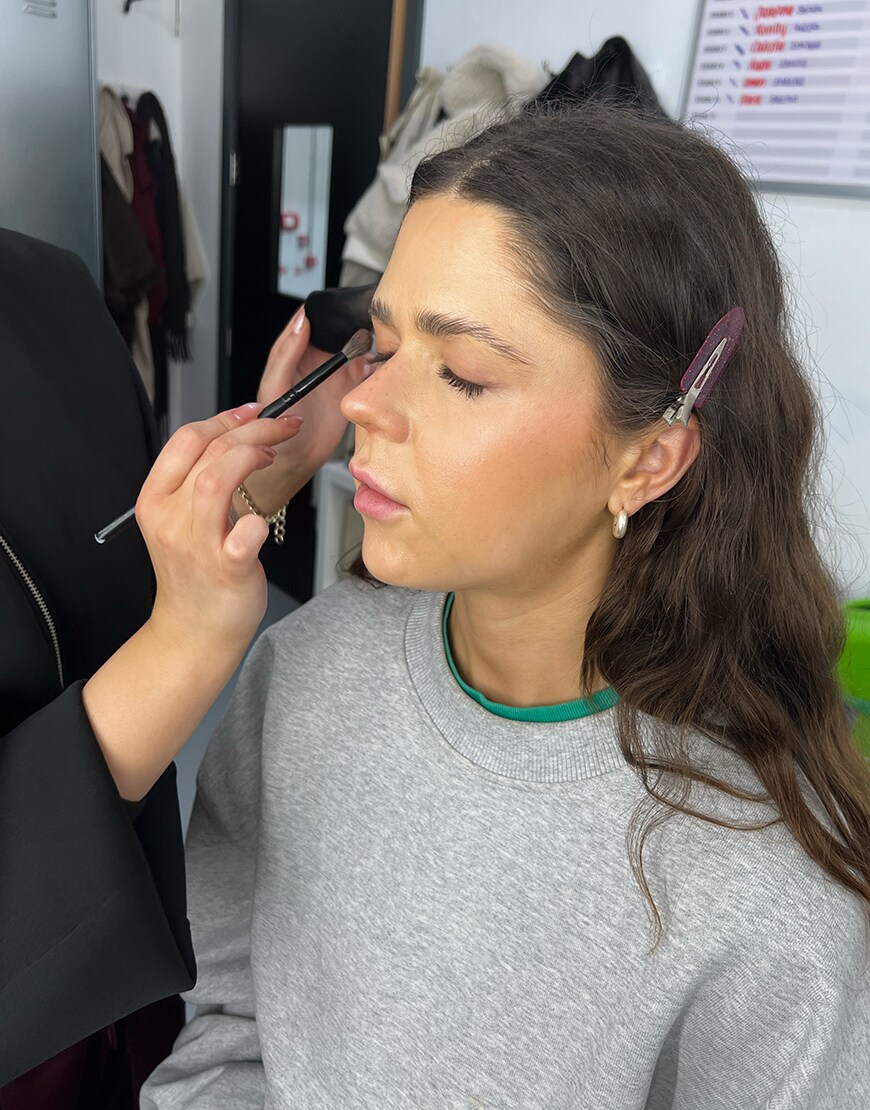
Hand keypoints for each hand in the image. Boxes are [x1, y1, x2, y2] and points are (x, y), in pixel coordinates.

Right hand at [135, 403, 303, 656]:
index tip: (255, 412)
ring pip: (215, 480)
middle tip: (283, 427)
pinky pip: (243, 535)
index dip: (225, 418)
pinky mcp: (225, 569)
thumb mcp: (182, 520)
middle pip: (207, 451)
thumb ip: (198, 482)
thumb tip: (235, 440)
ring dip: (251, 457)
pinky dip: (258, 522)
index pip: (186, 439)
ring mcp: (196, 544)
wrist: (192, 631)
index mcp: (155, 500)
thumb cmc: (196, 574)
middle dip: (252, 429)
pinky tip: (264, 520)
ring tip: (273, 456)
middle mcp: (170, 518)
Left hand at [252, 306, 369, 501]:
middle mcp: (318, 359)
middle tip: (365, 319)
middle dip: (352, 323)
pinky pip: (368, 373)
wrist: (292, 458)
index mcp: (296, 351)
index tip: (340, 304)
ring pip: (358, 348)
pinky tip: (378, 368)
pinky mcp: (352, 390)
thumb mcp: (274, 385)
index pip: (312, 320)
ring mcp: (337, 374)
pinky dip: (376, 369)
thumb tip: (301, 322)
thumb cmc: (272, 425)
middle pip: (339, 330)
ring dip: (368, 345)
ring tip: (374, 343)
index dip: (325, 310)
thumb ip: (286, 353)